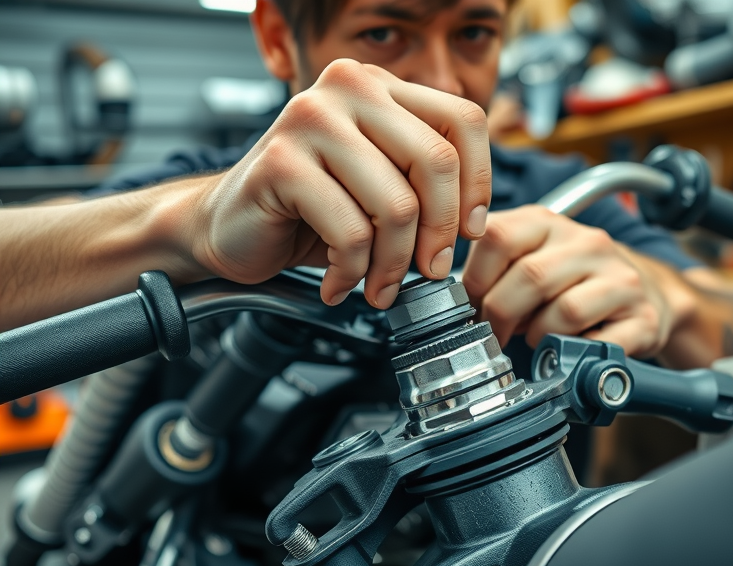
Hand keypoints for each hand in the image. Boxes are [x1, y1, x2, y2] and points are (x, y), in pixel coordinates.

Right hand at [184, 59, 490, 308]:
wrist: (228, 228)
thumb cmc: (310, 211)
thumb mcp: (384, 186)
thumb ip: (427, 183)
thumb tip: (474, 224)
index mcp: (381, 87)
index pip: (464, 120)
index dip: (479, 182)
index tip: (470, 230)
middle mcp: (348, 89)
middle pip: (436, 161)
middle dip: (441, 232)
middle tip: (430, 270)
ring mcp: (310, 119)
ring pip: (397, 205)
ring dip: (394, 264)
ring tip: (379, 286)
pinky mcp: (280, 161)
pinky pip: (351, 232)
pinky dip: (353, 273)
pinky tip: (340, 283)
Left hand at [462, 206, 676, 357]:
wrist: (647, 295)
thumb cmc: (574, 282)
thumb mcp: (532, 258)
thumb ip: (494, 266)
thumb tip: (448, 300)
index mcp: (549, 222)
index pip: (498, 235)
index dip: (476, 279)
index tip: (473, 305)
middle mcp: (588, 242)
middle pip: (529, 276)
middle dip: (501, 316)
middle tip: (496, 335)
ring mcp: (620, 278)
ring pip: (563, 310)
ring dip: (537, 336)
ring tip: (535, 340)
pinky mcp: (642, 317)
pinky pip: (596, 342)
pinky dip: (573, 355)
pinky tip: (567, 352)